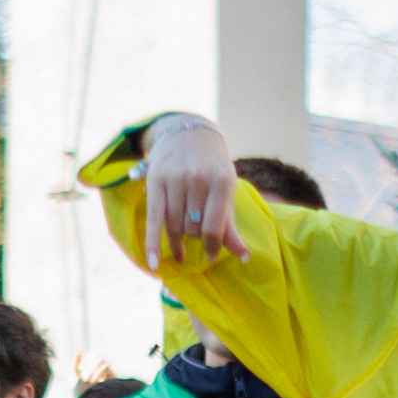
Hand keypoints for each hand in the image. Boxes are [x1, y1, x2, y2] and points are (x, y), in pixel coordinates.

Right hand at [134, 115, 248, 266]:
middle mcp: (198, 179)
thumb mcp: (226, 190)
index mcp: (222, 181)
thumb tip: (244, 258)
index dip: (213, 246)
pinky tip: (154, 263)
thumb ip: (230, 225)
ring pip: (174, 225)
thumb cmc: (212, 168)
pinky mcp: (155, 180)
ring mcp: (175, 179)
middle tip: (196, 235)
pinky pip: (154, 219)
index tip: (212, 255)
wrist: (189, 134)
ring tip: (181, 246)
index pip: (214, 227)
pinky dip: (153, 244)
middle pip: (193, 228)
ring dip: (178, 241)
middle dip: (195, 238)